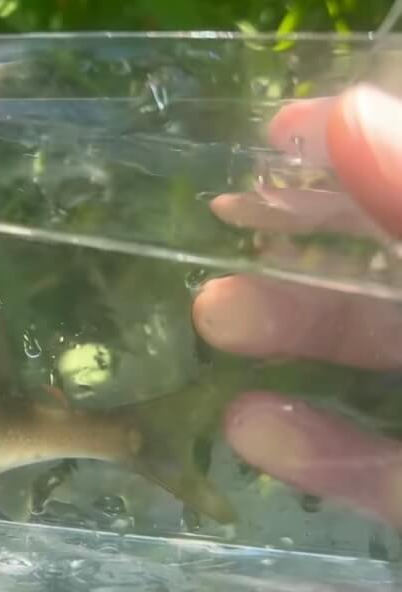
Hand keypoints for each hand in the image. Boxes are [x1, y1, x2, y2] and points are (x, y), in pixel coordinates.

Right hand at [192, 83, 401, 528]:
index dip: (362, 160)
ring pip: (393, 370)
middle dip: (316, 239)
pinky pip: (394, 479)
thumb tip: (348, 111)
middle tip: (222, 222)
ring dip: (297, 338)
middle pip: (399, 281)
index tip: (278, 131)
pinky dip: (324, 454)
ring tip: (208, 318)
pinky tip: (248, 429)